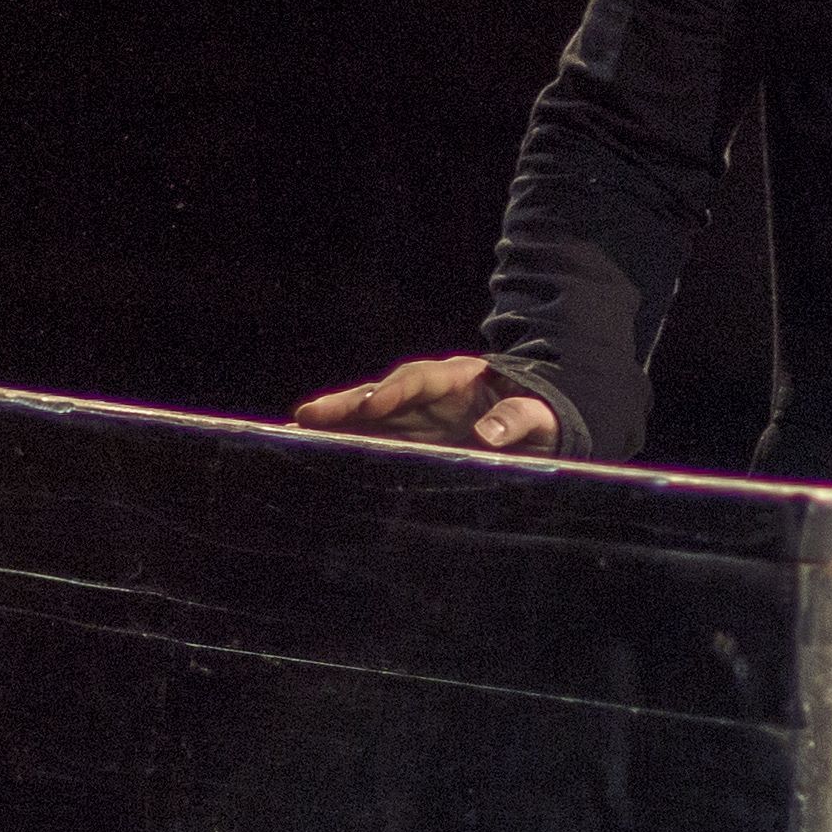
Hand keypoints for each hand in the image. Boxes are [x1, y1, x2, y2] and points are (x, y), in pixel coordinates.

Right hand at [292, 355, 558, 452]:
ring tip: (292, 435)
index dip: (395, 392)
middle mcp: (426, 392)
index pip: (419, 379)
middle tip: (307, 415)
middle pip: (380, 393)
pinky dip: (342, 444)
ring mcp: (412, 413)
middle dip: (345, 404)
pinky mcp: (406, 436)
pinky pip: (370, 437)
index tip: (372, 405)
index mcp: (458, 378)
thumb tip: (490, 434)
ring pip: (365, 415)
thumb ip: (517, 419)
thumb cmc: (538, 415)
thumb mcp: (539, 416)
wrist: (535, 420)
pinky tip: (310, 453)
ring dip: (333, 424)